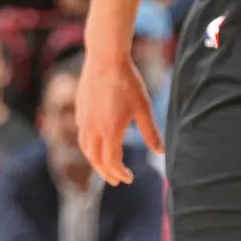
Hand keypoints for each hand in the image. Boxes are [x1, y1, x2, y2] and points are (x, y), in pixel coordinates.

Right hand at [75, 48, 162, 184]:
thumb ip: (151, 133)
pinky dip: (89, 145)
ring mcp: (83, 118)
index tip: (129, 178)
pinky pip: (81, 133)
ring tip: (105, 166)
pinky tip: (97, 141)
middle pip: (95, 160)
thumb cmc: (128, 83)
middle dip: (106, 173)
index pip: (111, 163)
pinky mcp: (80, 109)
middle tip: (116, 181)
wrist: (105, 59)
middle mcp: (92, 128)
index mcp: (110, 132)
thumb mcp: (144, 109)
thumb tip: (160, 152)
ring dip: (95, 161)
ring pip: (85, 148)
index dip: (120, 174)